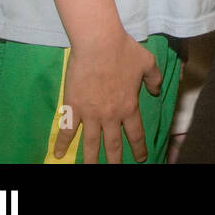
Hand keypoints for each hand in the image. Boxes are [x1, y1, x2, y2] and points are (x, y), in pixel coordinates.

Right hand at [55, 31, 162, 163]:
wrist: (99, 44)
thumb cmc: (124, 51)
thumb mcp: (148, 63)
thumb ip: (154, 79)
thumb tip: (156, 91)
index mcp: (129, 106)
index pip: (136, 133)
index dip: (139, 148)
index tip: (140, 158)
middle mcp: (111, 115)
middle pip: (113, 144)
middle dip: (115, 160)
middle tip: (115, 170)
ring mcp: (91, 113)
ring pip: (90, 143)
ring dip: (91, 159)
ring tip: (91, 169)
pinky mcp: (73, 107)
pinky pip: (66, 130)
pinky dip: (62, 144)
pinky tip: (58, 155)